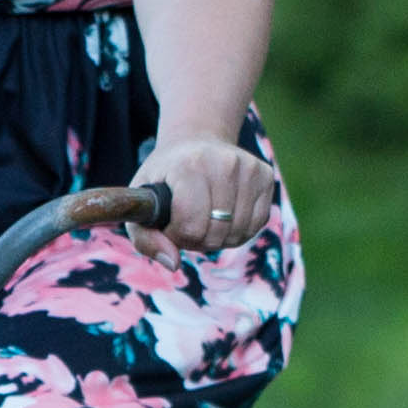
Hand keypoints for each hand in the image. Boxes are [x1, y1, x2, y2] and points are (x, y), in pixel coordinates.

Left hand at [135, 137, 277, 257]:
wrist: (196, 143)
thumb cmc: (166, 179)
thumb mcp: (143, 204)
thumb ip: (146, 239)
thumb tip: (173, 264)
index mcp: (189, 165)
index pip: (191, 225)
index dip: (178, 235)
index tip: (171, 223)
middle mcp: (224, 162)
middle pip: (216, 234)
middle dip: (198, 239)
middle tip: (187, 222)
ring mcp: (249, 168)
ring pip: (238, 234)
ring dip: (219, 238)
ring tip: (205, 218)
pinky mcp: (265, 176)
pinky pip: (256, 225)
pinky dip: (238, 231)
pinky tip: (225, 216)